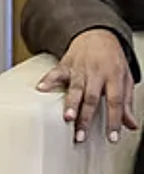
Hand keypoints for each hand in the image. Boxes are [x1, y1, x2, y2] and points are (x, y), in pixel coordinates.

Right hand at [36, 28, 138, 142]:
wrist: (97, 35)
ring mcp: (80, 69)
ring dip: (71, 104)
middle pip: (92, 98)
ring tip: (67, 117)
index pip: (116, 102)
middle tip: (81, 134)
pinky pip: (56, 73)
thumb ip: (127, 103)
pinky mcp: (66, 64)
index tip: (112, 137)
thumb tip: (131, 125)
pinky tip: (41, 88)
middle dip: (86, 117)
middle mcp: (97, 73)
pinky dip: (48, 80)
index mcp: (114, 77)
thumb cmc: (112, 60)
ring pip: (75, 88)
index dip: (114, 120)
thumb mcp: (125, 79)